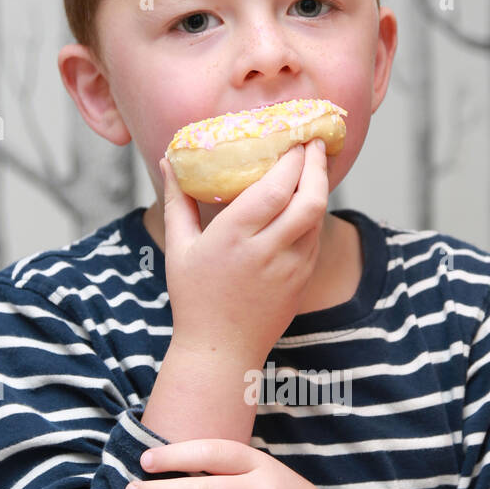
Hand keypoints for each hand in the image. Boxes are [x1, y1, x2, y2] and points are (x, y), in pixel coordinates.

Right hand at [159, 137, 329, 361]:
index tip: (293, 137)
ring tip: (312, 164)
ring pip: (318, 218)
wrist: (222, 351)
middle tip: (313, 141)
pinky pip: (315, 238)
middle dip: (316, 165)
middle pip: (309, 199)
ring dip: (319, 187)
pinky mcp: (302, 280)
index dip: (291, 159)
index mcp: (234, 238)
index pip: (276, 189)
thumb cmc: (195, 299)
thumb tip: (170, 159)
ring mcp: (290, 268)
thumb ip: (177, 201)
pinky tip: (306, 199)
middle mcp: (267, 251)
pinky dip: (314, 214)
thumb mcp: (179, 249)